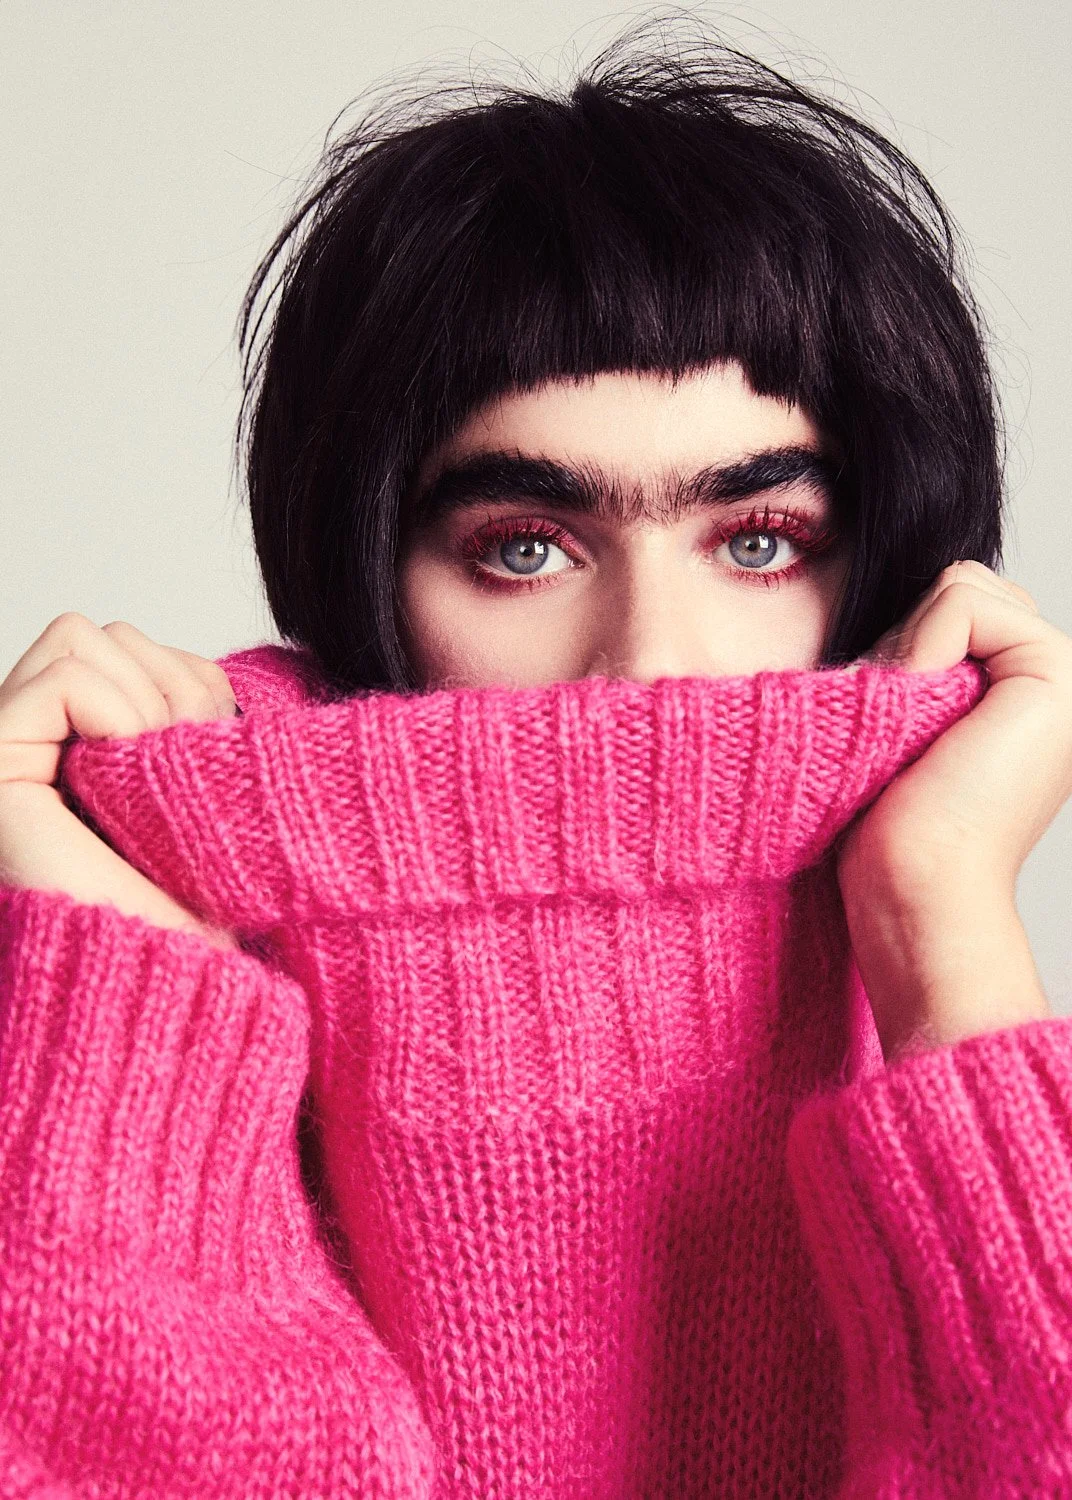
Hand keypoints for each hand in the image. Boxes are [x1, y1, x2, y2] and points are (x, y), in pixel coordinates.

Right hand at [0, 613, 240, 950]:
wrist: (162, 980)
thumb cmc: (187, 907)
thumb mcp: (204, 792)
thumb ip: (193, 720)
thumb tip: (212, 679)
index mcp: (89, 747)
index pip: (139, 649)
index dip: (191, 681)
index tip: (213, 747)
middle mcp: (42, 742)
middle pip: (108, 633)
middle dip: (169, 679)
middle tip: (184, 759)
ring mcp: (12, 747)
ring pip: (81, 635)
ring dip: (143, 694)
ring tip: (152, 773)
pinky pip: (65, 677)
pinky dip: (114, 711)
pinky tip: (124, 772)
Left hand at [836, 561, 1071, 1060]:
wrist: (918, 892)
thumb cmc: (895, 833)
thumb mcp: (905, 729)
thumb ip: (922, 665)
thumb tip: (892, 618)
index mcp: (1026, 693)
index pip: (954, 602)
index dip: (904, 644)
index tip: (892, 721)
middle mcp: (1055, 681)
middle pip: (960, 586)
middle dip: (909, 640)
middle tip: (900, 726)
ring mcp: (1063, 675)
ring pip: (959, 585)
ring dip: (910, 649)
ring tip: (910, 730)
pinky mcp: (1053, 673)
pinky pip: (960, 598)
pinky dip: (919, 646)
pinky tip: (917, 713)